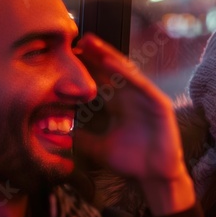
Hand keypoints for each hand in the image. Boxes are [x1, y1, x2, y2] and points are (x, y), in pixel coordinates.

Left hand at [73, 33, 194, 214]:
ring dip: (109, 56)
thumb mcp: (98, 148)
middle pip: (111, 70)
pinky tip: (112, 63)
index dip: (86, 67)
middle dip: (95, 54)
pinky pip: (142, 84)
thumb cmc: (130, 162)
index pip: (100, 80)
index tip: (67, 54)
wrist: (153, 177)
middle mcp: (132, 97)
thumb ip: (80, 138)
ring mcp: (146, 99)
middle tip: (77, 39)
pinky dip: (127, 73)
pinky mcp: (159, 104)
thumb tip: (56, 133)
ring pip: (126, 72)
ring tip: (91, 44)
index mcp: (118, 104)